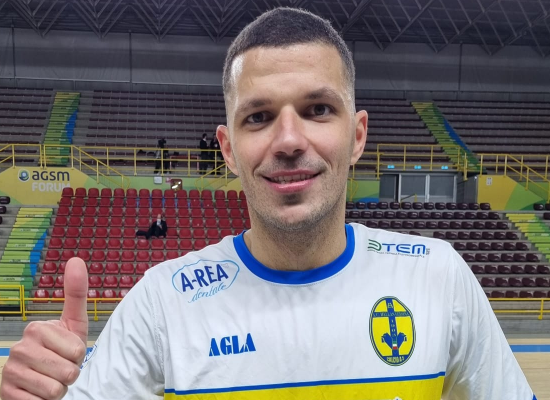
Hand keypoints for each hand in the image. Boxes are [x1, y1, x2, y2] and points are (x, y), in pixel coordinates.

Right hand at [0, 258, 88, 399]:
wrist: (35, 381)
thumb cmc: (60, 350)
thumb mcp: (73, 323)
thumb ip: (76, 293)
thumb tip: (76, 259)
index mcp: (37, 329)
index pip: (77, 351)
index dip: (78, 357)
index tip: (67, 353)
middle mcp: (20, 348)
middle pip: (68, 372)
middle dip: (70, 374)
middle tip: (60, 369)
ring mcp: (11, 372)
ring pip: (55, 390)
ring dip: (59, 390)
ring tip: (50, 380)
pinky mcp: (7, 395)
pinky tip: (37, 393)